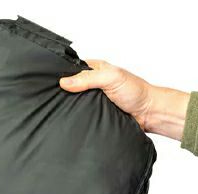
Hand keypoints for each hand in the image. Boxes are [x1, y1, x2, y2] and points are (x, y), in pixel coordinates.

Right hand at [59, 60, 189, 140]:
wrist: (148, 114)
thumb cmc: (135, 92)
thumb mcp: (111, 78)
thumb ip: (89, 78)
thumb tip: (64, 82)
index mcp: (95, 69)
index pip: (72, 69)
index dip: (61, 75)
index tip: (50, 82)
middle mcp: (92, 84)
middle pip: (70, 87)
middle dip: (63, 93)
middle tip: (52, 99)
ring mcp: (92, 100)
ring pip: (74, 103)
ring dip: (70, 108)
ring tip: (59, 112)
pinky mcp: (94, 114)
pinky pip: (81, 116)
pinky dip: (77, 118)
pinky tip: (71, 120)